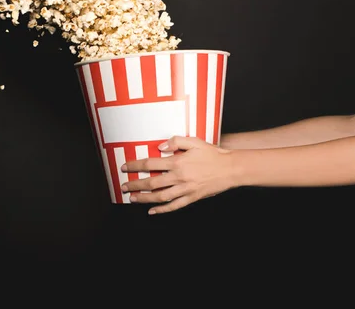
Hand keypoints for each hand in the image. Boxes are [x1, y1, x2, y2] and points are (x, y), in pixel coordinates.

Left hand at [121, 136, 239, 214]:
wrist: (230, 168)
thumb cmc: (212, 154)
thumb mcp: (194, 141)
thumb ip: (175, 142)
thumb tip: (160, 146)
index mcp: (177, 162)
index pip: (150, 164)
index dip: (135, 166)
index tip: (125, 167)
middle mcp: (179, 177)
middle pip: (151, 182)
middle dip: (135, 185)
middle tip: (124, 186)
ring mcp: (185, 189)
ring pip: (160, 197)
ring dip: (144, 199)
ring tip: (133, 199)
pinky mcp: (191, 198)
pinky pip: (174, 206)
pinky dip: (162, 210)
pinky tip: (152, 211)